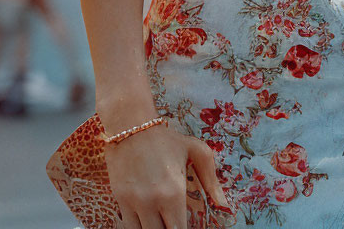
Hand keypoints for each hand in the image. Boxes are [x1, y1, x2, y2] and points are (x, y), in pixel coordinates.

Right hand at [104, 121, 230, 228]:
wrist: (131, 125)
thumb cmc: (166, 139)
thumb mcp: (196, 151)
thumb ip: (211, 179)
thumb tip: (224, 204)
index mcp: (174, 193)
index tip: (186, 225)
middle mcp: (153, 202)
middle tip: (174, 220)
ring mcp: (134, 203)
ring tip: (161, 220)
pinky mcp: (120, 200)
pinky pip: (128, 227)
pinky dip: (138, 226)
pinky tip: (147, 220)